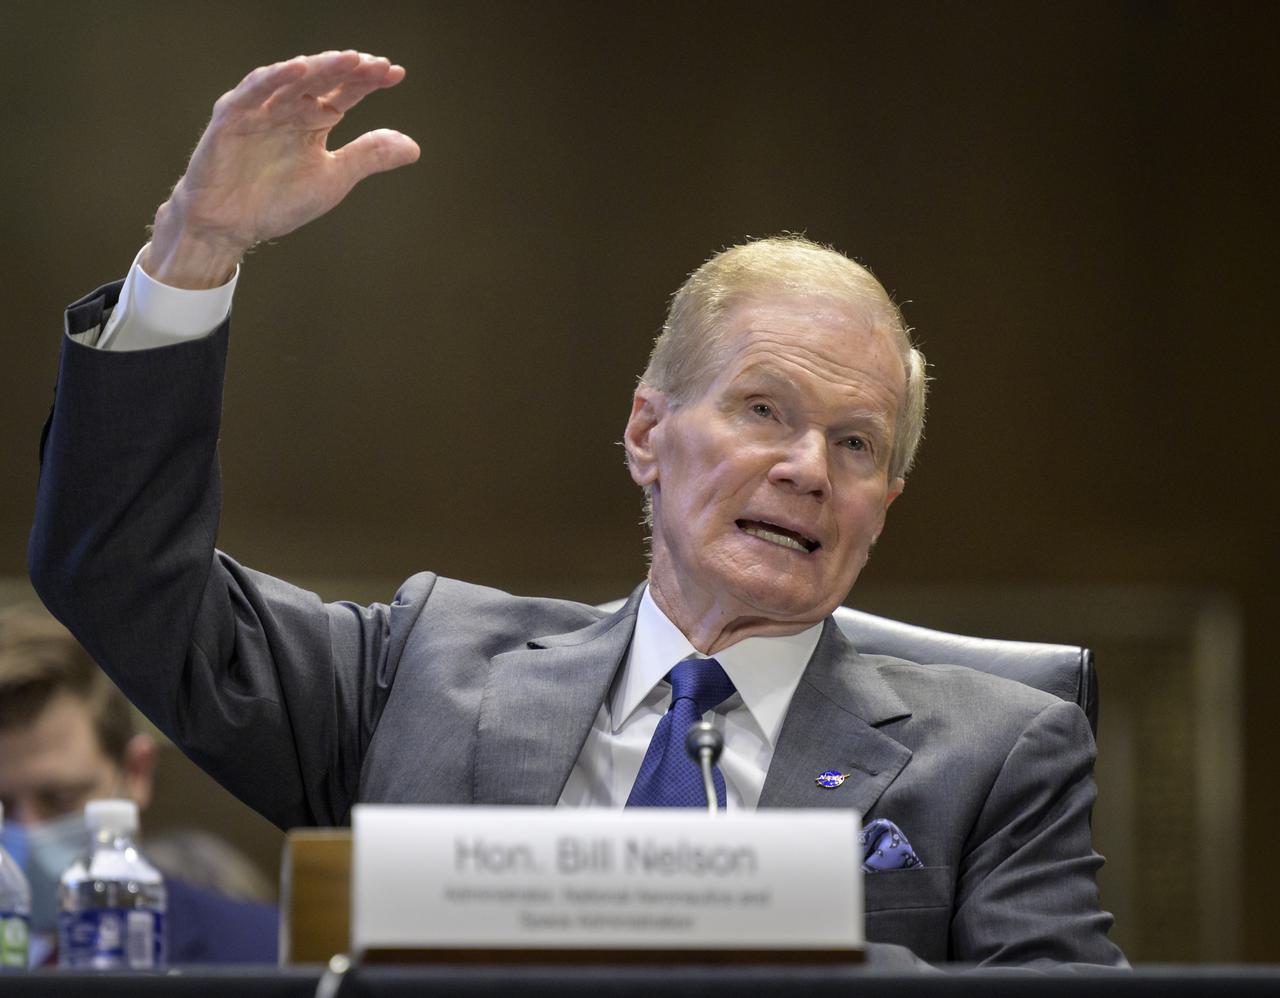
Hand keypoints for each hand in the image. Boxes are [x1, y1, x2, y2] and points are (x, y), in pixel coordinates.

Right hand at [144, 51, 419, 287]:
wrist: (231, 226)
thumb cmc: (278, 201)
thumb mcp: (333, 179)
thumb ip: (368, 157)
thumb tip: (414, 148)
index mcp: (313, 119)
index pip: (346, 92)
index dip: (369, 81)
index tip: (396, 73)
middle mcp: (288, 107)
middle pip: (323, 79)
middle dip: (349, 70)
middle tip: (376, 65)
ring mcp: (259, 108)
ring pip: (291, 78)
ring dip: (320, 67)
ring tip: (348, 60)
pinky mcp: (232, 115)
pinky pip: (254, 91)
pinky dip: (275, 78)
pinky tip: (300, 68)